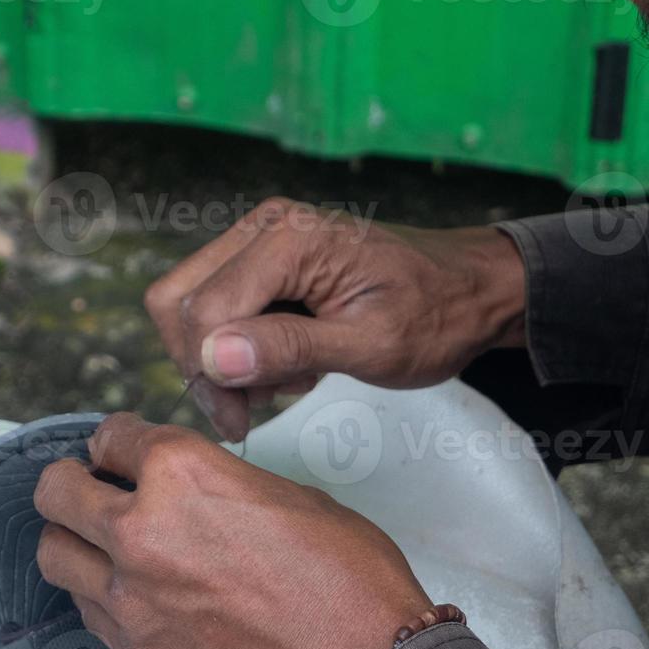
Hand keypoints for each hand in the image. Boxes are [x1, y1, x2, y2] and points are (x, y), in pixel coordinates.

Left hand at [34, 412, 434, 648]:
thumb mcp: (293, 498)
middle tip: (88, 490)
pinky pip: (87, 611)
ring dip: (71, 541)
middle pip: (56, 491)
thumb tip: (204, 497)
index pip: (113, 438)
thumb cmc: (347, 583)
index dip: (116, 442)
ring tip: (97, 546)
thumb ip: (224, 488)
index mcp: (183, 473)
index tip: (118, 452)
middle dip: (70, 484)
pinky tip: (126, 594)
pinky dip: (97, 595)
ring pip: (54, 553)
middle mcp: (140, 528)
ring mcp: (129, 595)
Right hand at [144, 197, 526, 440]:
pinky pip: (216, 306)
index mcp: (288, 239)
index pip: (204, 309)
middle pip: (178, 301)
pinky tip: (288, 363)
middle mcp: (262, 227)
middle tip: (247, 411)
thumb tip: (213, 356)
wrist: (469, 290)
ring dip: (220, 359)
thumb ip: (290, 347)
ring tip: (283, 382)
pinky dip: (237, 347)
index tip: (240, 422)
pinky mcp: (261, 261)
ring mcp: (258, 240)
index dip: (209, 373)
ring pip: (189, 306)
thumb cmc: (435, 315)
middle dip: (203, 365)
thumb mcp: (371, 345)